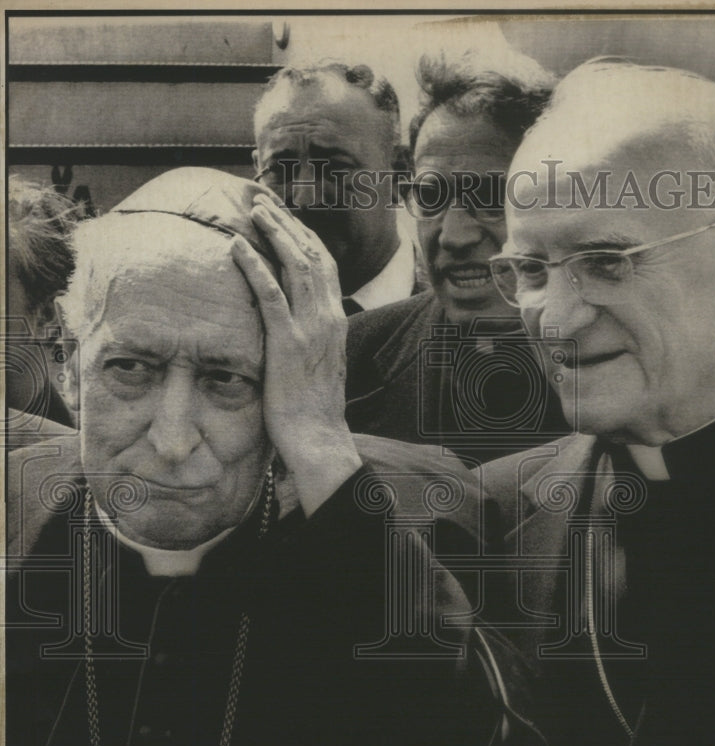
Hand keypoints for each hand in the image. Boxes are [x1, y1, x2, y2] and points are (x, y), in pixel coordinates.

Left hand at [231, 195, 360, 515]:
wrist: (320, 438)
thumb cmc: (313, 408)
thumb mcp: (316, 363)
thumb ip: (309, 336)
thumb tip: (291, 322)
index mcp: (335, 319)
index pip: (322, 262)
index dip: (300, 232)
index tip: (279, 212)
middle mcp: (328, 316)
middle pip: (310, 252)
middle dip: (285, 219)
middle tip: (260, 195)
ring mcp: (311, 328)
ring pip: (295, 264)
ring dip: (272, 231)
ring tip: (252, 207)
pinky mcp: (288, 343)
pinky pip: (270, 294)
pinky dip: (253, 265)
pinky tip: (236, 245)